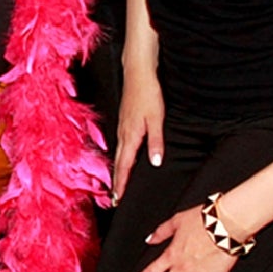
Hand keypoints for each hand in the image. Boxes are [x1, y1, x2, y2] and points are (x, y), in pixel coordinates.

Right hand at [112, 81, 164, 202]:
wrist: (137, 71)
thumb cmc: (147, 92)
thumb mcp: (157, 118)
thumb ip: (156, 142)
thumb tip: (155, 162)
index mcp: (130, 136)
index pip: (125, 166)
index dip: (122, 184)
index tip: (119, 199)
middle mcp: (123, 133)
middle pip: (118, 163)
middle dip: (117, 181)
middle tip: (115, 198)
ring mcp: (122, 126)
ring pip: (118, 154)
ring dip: (118, 170)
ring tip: (118, 183)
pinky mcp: (124, 120)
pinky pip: (120, 145)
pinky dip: (120, 157)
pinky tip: (124, 157)